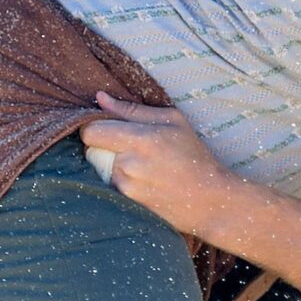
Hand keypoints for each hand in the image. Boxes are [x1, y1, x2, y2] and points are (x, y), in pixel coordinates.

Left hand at [79, 93, 248, 238]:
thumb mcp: (172, 121)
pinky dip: (118, 180)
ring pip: (99, 169)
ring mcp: (127, 187)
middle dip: (102, 146)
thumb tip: (100, 97)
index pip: (91, 131)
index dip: (94, 127)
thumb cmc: (193, 155)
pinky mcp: (127, 204)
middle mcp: (129, 165)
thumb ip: (132, 109)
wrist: (209, 199)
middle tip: (126, 147)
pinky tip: (141, 181)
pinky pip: (108, 185)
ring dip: (110, 165)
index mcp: (141, 139)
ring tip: (139, 166)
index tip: (107, 127)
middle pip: (91, 151)